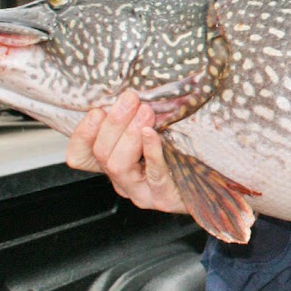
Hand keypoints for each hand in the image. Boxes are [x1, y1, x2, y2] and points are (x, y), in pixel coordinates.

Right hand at [64, 89, 188, 213]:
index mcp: (113, 164)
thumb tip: (127, 92)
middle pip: (101, 154)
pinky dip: (151, 151)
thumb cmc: (181, 153)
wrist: (210, 184)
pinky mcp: (163, 198)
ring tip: (145, 113)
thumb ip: (133, 120)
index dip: (82, 133)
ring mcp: (140, 192)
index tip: (97, 111)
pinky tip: (152, 134)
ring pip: (117, 165)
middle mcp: (122, 181)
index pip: (80, 155)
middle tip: (130, 99)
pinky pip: (153, 174)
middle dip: (114, 123)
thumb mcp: (152, 133)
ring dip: (129, 134)